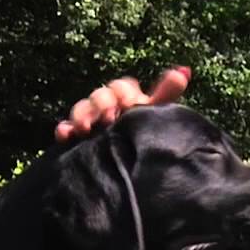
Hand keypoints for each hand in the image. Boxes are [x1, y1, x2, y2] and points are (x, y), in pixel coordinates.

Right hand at [54, 66, 190, 141]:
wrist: (133, 178)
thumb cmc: (144, 139)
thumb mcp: (155, 117)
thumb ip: (166, 95)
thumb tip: (184, 70)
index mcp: (128, 103)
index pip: (122, 86)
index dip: (125, 91)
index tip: (132, 102)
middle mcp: (108, 110)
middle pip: (99, 94)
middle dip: (103, 101)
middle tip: (111, 115)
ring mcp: (90, 124)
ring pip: (81, 109)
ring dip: (83, 114)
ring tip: (88, 127)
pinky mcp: (75, 140)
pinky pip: (65, 129)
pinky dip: (65, 130)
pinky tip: (67, 135)